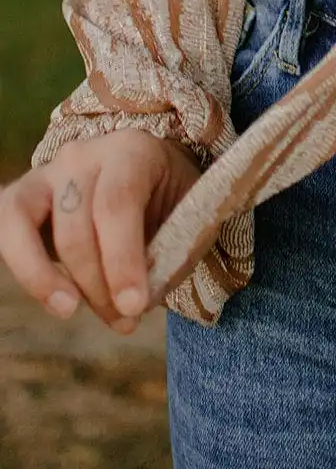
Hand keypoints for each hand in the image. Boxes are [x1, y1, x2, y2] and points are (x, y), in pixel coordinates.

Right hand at [0, 131, 205, 332]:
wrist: (147, 179)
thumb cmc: (169, 204)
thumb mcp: (185, 219)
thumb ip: (169, 253)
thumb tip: (136, 302)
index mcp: (132, 150)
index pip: (117, 203)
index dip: (122, 260)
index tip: (134, 306)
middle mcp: (84, 154)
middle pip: (78, 226)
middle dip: (98, 284)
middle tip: (125, 319)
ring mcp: (48, 172)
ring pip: (30, 225)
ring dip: (50, 281)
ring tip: (74, 310)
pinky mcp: (22, 195)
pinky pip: (6, 228)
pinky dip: (25, 268)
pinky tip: (54, 298)